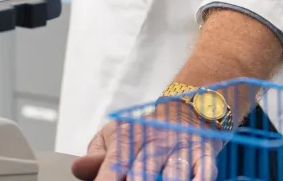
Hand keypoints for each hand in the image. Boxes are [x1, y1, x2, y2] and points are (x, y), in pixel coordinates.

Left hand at [71, 106, 221, 180]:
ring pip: (174, 171)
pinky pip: (204, 169)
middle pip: (144, 169)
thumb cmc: (148, 131)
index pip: (114, 165)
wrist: (188, 108)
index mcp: (129, 138)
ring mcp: (181, 146)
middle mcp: (155, 142)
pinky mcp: (204, 152)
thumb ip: (99, 154)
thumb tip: (78, 168)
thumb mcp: (119, 134)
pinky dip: (200, 179)